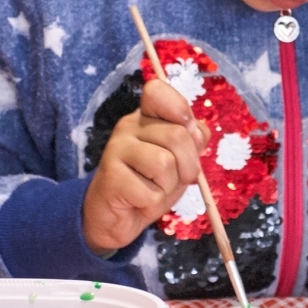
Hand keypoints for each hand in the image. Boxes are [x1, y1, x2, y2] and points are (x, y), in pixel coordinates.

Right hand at [82, 79, 208, 254]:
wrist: (116, 217)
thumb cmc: (150, 184)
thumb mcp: (180, 160)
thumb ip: (193, 140)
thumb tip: (196, 131)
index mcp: (146, 117)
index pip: (157, 91)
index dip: (180, 109)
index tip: (186, 131)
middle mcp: (128, 126)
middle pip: (177, 135)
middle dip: (188, 166)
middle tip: (174, 178)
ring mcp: (115, 149)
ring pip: (165, 164)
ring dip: (169, 186)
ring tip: (153, 190)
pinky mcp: (110, 177)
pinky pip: (151, 192)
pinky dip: (153, 203)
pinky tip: (139, 201)